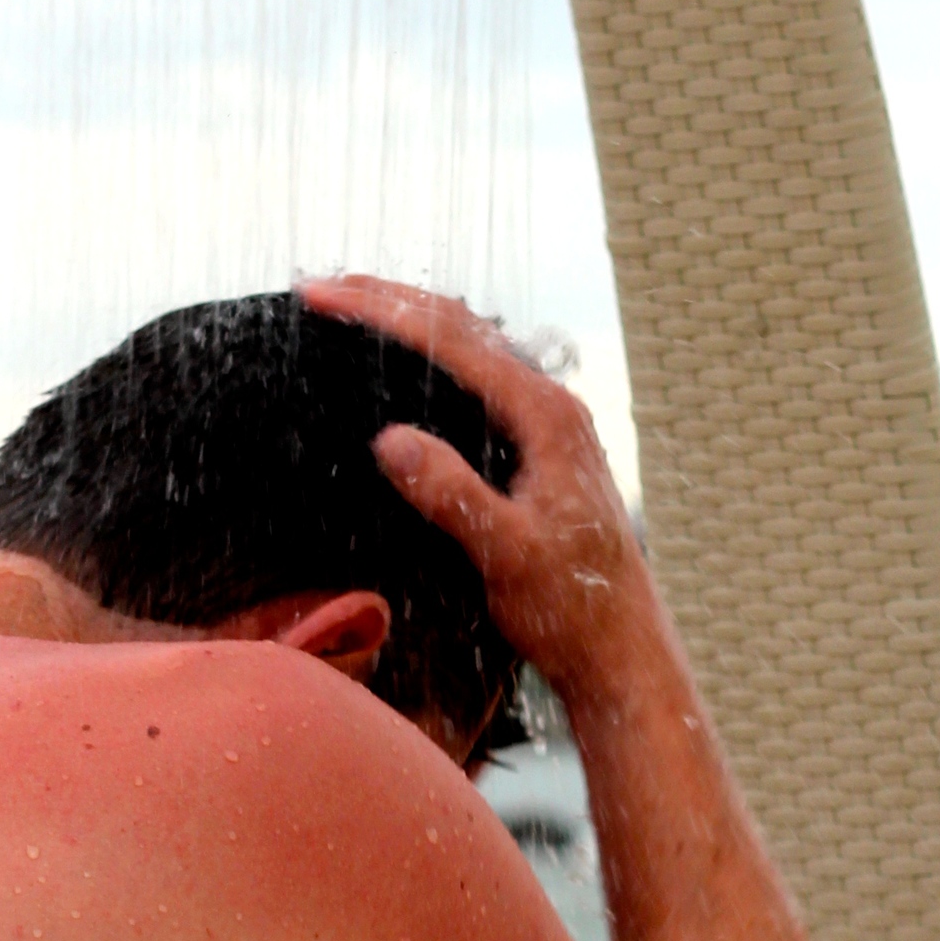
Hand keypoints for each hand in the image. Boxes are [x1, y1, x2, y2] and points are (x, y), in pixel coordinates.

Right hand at [298, 277, 649, 707]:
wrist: (621, 653)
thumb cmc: (574, 610)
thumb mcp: (507, 557)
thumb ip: (453, 496)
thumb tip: (390, 438)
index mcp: (546, 418)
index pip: (452, 340)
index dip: (381, 312)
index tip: (320, 298)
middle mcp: (552, 409)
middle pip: (462, 329)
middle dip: (389, 300)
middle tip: (318, 287)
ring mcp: (547, 428)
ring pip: (471, 350)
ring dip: (410, 322)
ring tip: (350, 305)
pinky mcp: (538, 452)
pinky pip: (478, 382)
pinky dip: (431, 359)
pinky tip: (404, 368)